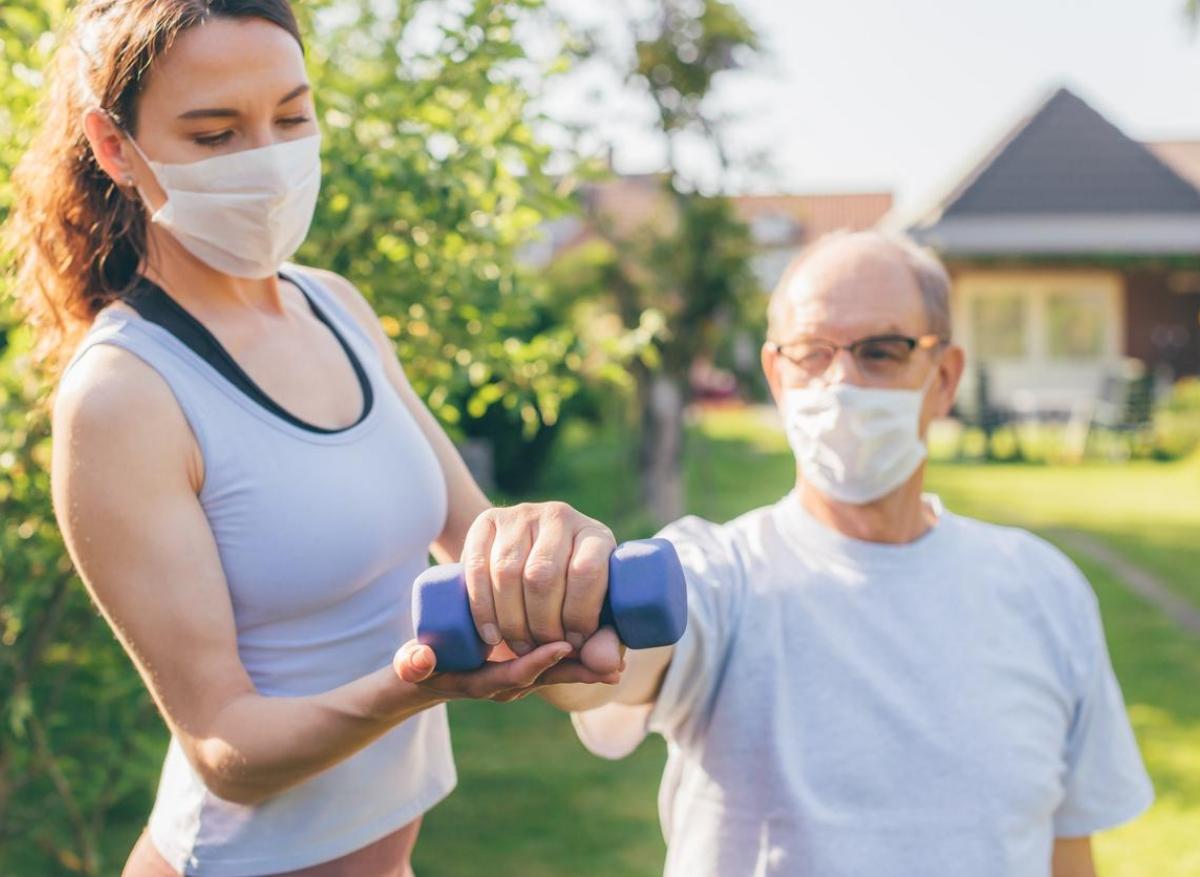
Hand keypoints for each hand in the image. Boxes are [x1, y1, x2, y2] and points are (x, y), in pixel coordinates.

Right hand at [392, 635, 621, 702]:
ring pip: (556, 670)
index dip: (539, 662)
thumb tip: (419, 660)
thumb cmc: (419, 668)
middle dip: (580, 671)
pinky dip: (580, 653)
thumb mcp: (412, 666)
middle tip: (614, 665)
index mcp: (484, 683)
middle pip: (548, 677)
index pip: (515, 674)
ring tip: (619, 656)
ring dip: (586, 662)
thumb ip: (412, 662)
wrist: (425, 678)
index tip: (563, 647)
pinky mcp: (524, 662)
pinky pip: (556, 661)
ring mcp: (517, 674)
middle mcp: (506, 683)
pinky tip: (604, 641)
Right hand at [460, 503, 622, 674]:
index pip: (586, 572)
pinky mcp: (486, 522)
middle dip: (541, 624)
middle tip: (541, 650)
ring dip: (511, 620)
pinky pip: (477, 567)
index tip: (573, 644)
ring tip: (519, 646)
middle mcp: (559, 516)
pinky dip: (482, 608)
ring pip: (508, 572)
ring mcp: (520, 515)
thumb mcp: (596, 615)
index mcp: (595, 535)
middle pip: (543, 575)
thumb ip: (604, 642)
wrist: (530, 561)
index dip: (578, 615)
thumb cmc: (573, 596)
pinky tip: (492, 635)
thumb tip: (609, 668)